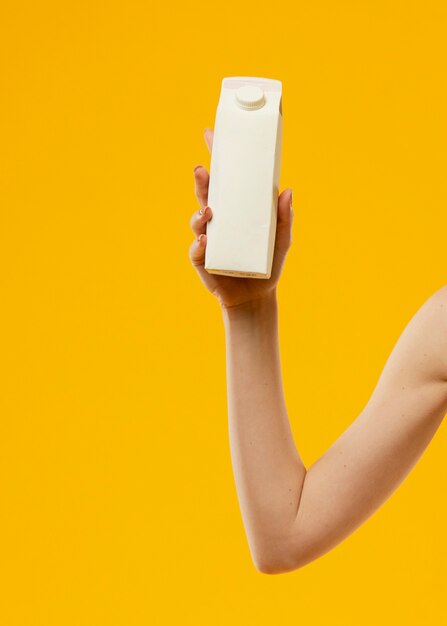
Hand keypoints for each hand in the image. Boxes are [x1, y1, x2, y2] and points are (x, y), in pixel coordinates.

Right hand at [189, 128, 293, 309]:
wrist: (256, 296)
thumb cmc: (268, 262)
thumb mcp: (282, 238)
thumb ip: (284, 217)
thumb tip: (288, 191)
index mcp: (236, 208)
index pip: (225, 178)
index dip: (217, 156)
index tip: (211, 134)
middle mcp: (219, 219)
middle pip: (206, 194)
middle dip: (202, 180)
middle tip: (202, 169)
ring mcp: (208, 237)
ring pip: (197, 219)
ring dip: (199, 212)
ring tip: (209, 211)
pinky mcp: (202, 259)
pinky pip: (197, 249)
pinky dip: (199, 244)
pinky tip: (206, 240)